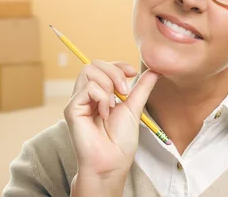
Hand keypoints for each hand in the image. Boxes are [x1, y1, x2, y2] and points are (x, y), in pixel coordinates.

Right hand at [64, 61, 159, 194]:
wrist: (112, 163)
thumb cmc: (120, 141)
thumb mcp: (134, 108)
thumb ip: (141, 88)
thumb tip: (155, 71)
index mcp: (98, 94)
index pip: (102, 66)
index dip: (117, 65)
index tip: (132, 73)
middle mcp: (85, 95)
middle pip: (94, 64)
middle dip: (114, 72)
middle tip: (124, 92)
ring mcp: (77, 101)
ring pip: (88, 71)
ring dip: (108, 84)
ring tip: (113, 105)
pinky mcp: (72, 108)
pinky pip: (88, 88)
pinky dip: (101, 98)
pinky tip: (104, 114)